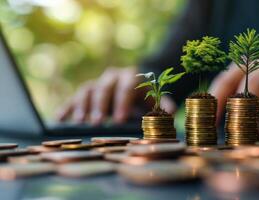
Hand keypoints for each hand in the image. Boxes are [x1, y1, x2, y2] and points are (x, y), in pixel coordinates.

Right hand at [56, 67, 175, 124]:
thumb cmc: (145, 94)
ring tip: (80, 122)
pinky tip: (59, 118)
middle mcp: (112, 77)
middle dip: (100, 106)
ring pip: (87, 90)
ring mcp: (98, 82)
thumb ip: (162, 105)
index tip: (119, 120)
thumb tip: (171, 113)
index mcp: (130, 77)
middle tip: (97, 123)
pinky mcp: (87, 90)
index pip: (125, 88)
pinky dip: (67, 107)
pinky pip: (74, 96)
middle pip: (104, 88)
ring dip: (82, 106)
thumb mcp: (155, 98)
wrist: (134, 82)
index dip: (122, 104)